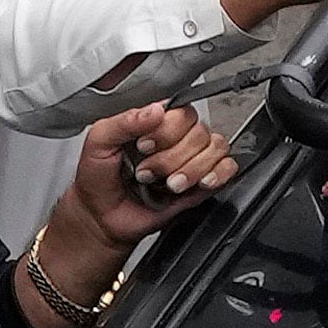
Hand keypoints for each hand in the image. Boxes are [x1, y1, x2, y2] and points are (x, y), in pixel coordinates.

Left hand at [69, 101, 237, 246]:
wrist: (102, 217)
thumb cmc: (98, 179)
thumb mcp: (99, 142)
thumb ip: (124, 121)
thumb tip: (155, 110)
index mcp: (154, 122)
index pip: (180, 111)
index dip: (167, 130)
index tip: (144, 146)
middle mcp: (177, 138)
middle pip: (199, 131)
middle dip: (173, 157)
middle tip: (148, 172)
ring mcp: (193, 159)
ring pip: (216, 148)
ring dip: (192, 169)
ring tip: (168, 185)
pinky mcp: (204, 183)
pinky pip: (228, 168)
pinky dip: (219, 174)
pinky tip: (201, 183)